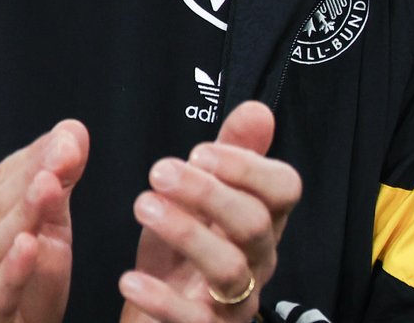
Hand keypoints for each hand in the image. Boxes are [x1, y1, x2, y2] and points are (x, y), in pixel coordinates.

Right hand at [0, 119, 88, 322]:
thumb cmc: (31, 284)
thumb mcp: (51, 227)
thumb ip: (59, 179)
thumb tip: (72, 129)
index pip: (1, 181)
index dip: (35, 158)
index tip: (68, 139)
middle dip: (32, 177)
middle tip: (65, 152)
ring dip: (22, 214)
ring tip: (49, 186)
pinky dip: (11, 271)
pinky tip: (29, 246)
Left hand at [118, 101, 302, 321]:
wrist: (157, 319)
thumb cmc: (181, 257)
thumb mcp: (201, 201)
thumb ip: (230, 155)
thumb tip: (258, 111)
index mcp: (263, 222)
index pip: (284, 190)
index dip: (248, 167)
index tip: (200, 151)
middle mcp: (258, 260)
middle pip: (254, 223)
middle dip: (208, 193)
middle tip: (160, 171)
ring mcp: (237, 301)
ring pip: (229, 268)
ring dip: (186, 232)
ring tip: (143, 207)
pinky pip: (194, 320)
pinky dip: (162, 298)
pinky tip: (130, 278)